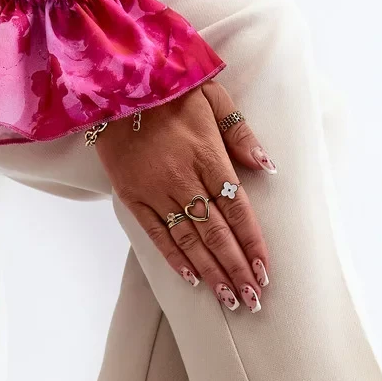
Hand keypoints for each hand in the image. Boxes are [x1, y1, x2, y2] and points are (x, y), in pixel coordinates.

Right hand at [95, 81, 273, 311]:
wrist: (113, 81)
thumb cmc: (169, 87)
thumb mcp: (212, 95)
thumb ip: (241, 132)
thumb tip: (267, 166)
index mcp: (207, 153)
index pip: (237, 207)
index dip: (252, 242)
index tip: (265, 271)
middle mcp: (183, 177)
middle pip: (217, 232)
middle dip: (237, 269)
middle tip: (253, 299)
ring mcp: (155, 190)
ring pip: (189, 240)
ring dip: (211, 272)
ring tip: (229, 299)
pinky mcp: (131, 196)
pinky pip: (156, 234)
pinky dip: (174, 258)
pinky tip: (192, 279)